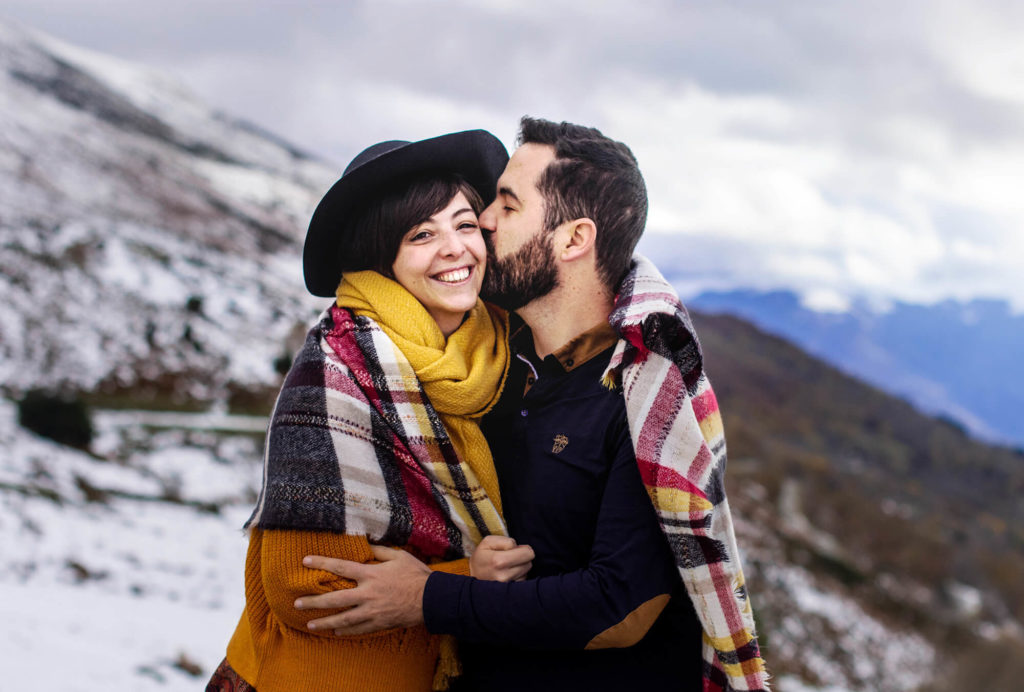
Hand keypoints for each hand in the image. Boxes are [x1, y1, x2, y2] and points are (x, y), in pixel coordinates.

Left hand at [295, 545, 430, 634]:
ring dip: (325, 622)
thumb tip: (365, 543)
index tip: (305, 561)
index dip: (322, 563)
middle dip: (314, 601)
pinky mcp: (379, 623)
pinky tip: (336, 631)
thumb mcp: (399, 555)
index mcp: (371, 574)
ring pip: (343, 619)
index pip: (341, 567)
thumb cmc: (416, 574)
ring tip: (310, 624)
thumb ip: (380, 550)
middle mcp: (367, 594)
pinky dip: (346, 631)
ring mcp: (372, 611)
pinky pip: (359, 629)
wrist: (432, 599)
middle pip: (335, 599)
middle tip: (297, 603)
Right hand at [470, 535, 534, 581]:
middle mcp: (504, 575)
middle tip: (510, 557)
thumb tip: (519, 548)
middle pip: (529, 563)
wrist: (470, 579)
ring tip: (507, 566)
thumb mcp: (487, 542)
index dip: (522, 548)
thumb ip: (506, 541)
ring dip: (520, 567)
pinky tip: (508, 574)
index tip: (514, 550)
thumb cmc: (481, 557)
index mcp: (499, 561)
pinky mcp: (509, 592)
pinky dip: (518, 576)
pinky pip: (523, 580)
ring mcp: (507, 586)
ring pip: (526, 572)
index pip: (528, 553)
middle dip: (522, 558)